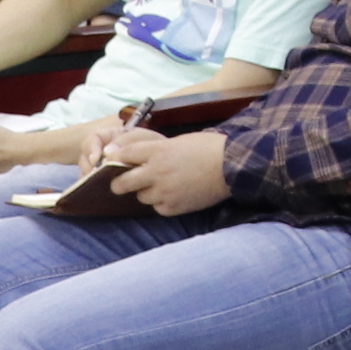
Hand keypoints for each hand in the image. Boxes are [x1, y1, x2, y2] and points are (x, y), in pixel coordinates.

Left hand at [102, 127, 234, 217]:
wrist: (235, 165)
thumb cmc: (210, 148)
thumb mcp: (180, 141)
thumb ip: (156, 150)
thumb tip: (136, 157)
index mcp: (158, 151)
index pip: (123, 156)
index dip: (117, 159)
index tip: (115, 162)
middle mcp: (156, 172)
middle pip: (121, 184)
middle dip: (119, 184)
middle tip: (123, 184)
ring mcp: (164, 192)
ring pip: (141, 197)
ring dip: (147, 192)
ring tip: (163, 186)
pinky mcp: (174, 207)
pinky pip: (158, 207)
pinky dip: (163, 202)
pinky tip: (176, 194)